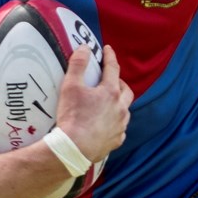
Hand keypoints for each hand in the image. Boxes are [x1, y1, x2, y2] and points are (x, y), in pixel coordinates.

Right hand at [56, 45, 132, 162]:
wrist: (74, 149)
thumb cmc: (72, 116)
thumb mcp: (70, 86)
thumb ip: (78, 64)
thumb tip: (85, 48)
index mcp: (110, 92)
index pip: (113, 69)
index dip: (109, 57)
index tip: (107, 49)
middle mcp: (120, 108)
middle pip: (126, 91)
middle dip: (120, 82)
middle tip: (111, 80)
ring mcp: (120, 126)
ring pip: (125, 111)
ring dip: (120, 104)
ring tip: (109, 103)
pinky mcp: (116, 141)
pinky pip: (120, 129)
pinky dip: (115, 123)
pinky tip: (107, 125)